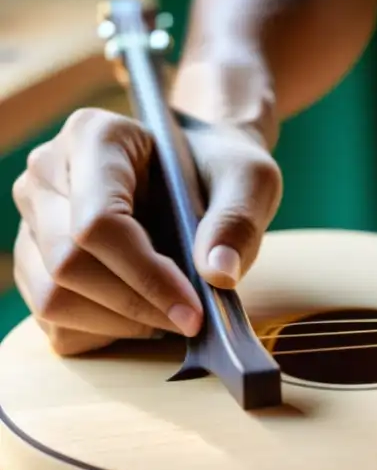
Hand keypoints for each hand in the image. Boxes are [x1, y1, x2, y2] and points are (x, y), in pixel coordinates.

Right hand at [12, 107, 281, 355]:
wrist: (200, 169)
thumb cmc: (219, 169)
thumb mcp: (249, 180)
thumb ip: (237, 221)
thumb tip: (218, 275)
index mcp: (94, 137)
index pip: (98, 222)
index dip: (146, 276)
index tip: (194, 310)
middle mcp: (47, 174)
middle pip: (68, 264)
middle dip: (135, 306)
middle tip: (190, 321)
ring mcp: (33, 219)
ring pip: (52, 297)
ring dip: (118, 324)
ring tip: (170, 316)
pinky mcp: (33, 260)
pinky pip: (52, 319)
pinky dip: (101, 332)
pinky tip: (144, 317)